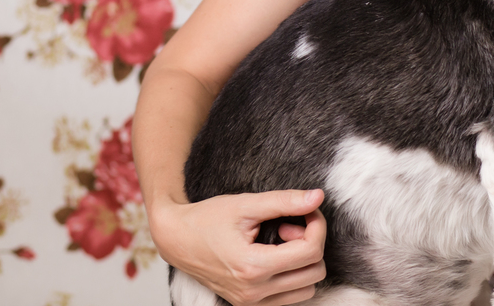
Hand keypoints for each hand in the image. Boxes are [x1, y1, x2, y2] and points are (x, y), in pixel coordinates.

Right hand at [151, 188, 327, 305]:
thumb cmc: (207, 219)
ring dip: (303, 262)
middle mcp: (253, 292)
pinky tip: (276, 256)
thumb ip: (284, 201)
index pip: (310, 251)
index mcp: (253, 267)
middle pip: (314, 272)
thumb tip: (317, 198)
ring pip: (307, 288)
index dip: (317, 225)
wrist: (176, 239)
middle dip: (311, 242)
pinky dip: (293, 276)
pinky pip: (291, 297)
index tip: (305, 211)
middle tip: (288, 224)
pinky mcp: (250, 305)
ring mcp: (251, 303)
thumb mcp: (245, 204)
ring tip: (281, 242)